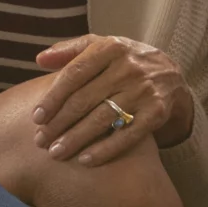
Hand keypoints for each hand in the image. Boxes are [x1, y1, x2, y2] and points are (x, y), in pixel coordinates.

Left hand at [32, 34, 193, 163]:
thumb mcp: (102, 46)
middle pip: (85, 99)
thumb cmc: (125, 61)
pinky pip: (127, 135)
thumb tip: (39, 59)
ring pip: (102, 119)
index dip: (53, 98)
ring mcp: (144, 91)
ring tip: (55, 153)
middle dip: (59, 123)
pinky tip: (85, 160)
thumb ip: (70, 50)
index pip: (74, 74)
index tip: (36, 117)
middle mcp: (129, 67)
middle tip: (40, 141)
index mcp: (111, 47)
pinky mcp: (156, 113)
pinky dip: (105, 150)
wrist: (171, 75)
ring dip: (76, 139)